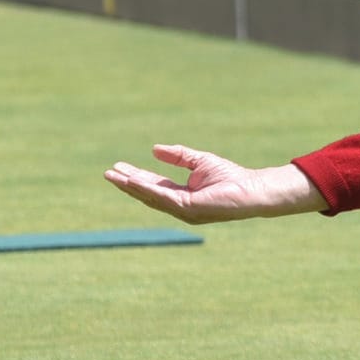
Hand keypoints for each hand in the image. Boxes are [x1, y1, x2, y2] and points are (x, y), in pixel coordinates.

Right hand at [104, 145, 323, 223]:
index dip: (136, 177)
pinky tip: (133, 181)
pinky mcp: (189, 208)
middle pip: (147, 194)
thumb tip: (154, 149)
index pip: (154, 186)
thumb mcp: (199, 161)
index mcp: (182, 195)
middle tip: (107, 173)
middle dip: (127, 183)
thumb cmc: (231, 176)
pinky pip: (163, 198)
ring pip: (151, 198)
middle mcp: (179, 206)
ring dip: (131, 187)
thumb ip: (178, 156)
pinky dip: (146, 189)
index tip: (118, 167)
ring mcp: (183, 210)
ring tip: (114, 176)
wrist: (252, 188)